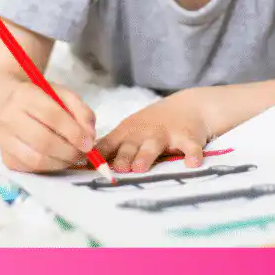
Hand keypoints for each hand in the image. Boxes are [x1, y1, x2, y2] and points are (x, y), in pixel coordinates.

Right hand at [0, 83, 96, 173]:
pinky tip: (57, 160)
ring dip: (61, 163)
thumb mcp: (63, 96)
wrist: (8, 107)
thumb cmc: (41, 100)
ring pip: (36, 159)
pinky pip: (31, 169)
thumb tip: (89, 136)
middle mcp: (9, 117)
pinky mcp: (5, 158)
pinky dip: (50, 168)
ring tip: (72, 157)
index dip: (73, 132)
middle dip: (69, 151)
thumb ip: (81, 111)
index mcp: (25, 95)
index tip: (88, 143)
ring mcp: (3, 139)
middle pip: (42, 141)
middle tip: (82, 153)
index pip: (51, 116)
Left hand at [97, 91, 213, 172]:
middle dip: (123, 156)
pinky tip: (192, 164)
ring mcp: (166, 134)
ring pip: (154, 145)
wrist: (189, 106)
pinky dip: (192, 154)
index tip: (87, 165)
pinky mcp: (188, 137)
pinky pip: (190, 147)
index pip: (108, 144)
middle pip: (130, 145)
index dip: (98, 154)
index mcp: (127, 132)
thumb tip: (82, 164)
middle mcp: (144, 132)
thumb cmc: (152, 124)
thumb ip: (111, 147)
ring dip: (146, 155)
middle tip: (117, 168)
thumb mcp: (130, 130)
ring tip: (140, 167)